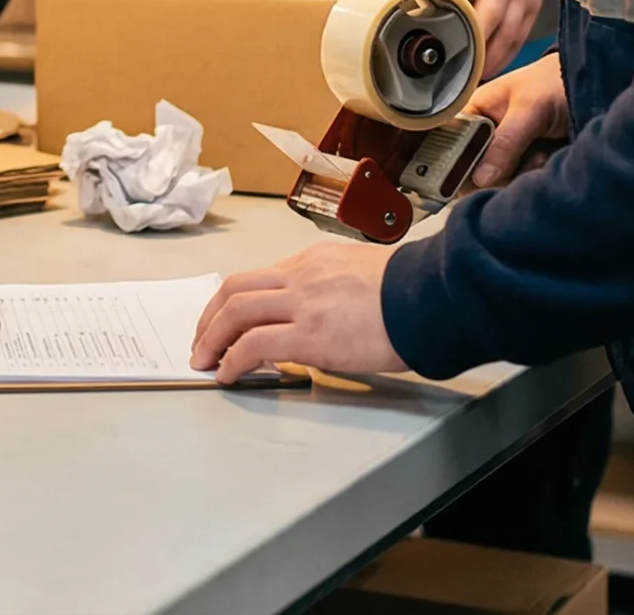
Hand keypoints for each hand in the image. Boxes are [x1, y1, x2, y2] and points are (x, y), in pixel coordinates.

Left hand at [190, 240, 401, 381]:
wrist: (432, 297)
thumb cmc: (413, 291)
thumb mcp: (365, 274)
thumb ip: (335, 288)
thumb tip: (325, 315)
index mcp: (315, 261)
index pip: (260, 277)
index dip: (234, 300)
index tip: (225, 318)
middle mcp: (302, 276)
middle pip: (235, 289)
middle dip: (210, 316)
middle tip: (202, 340)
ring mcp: (303, 303)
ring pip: (236, 311)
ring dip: (212, 337)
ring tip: (204, 360)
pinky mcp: (309, 334)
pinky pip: (254, 344)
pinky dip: (233, 358)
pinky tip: (229, 373)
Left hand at [388, 0, 545, 76]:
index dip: (444, 9)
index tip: (423, 31)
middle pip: (489, 13)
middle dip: (468, 41)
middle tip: (444, 65)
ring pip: (508, 31)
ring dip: (487, 56)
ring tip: (464, 76)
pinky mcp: (534, 5)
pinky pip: (520, 37)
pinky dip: (503, 56)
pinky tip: (485, 69)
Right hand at [460, 50, 568, 188]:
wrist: (592, 85)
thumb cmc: (556, 82)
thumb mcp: (529, 108)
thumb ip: (505, 141)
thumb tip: (480, 178)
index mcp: (474, 111)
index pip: (449, 144)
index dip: (454, 163)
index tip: (470, 177)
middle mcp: (485, 134)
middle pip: (472, 170)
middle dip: (497, 171)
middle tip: (522, 157)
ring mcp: (506, 151)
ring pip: (497, 180)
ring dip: (520, 173)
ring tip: (540, 154)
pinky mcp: (525, 163)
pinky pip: (519, 182)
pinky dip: (533, 175)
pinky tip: (546, 159)